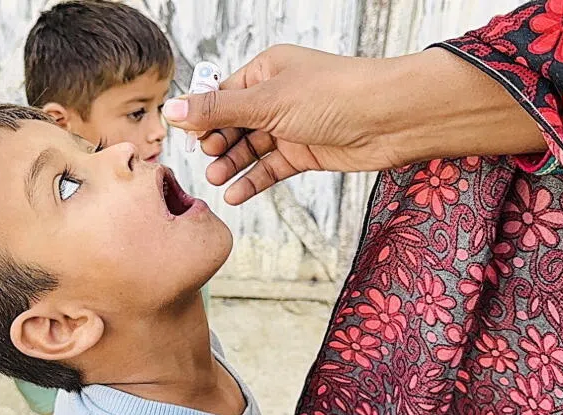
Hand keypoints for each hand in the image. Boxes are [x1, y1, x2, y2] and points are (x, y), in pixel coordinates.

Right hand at [163, 44, 543, 204]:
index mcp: (265, 72)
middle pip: (233, 123)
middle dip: (218, 143)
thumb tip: (170, 108)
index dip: (203, 117)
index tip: (188, 138)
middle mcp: (276, 97)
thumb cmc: (335, 95)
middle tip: (206, 161)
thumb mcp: (267, 102)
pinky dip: (253, 181)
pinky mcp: (305, 153)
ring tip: (215, 180)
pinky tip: (235, 194)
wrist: (391, 120)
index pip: (222, 94)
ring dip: (232, 164)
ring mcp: (291, 127)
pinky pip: (270, 168)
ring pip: (251, 148)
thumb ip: (217, 109)